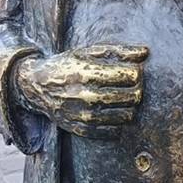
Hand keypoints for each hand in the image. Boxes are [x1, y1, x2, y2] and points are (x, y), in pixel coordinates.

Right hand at [13, 44, 147, 138]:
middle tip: (129, 85)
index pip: (132, 76)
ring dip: (130, 106)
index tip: (130, 71)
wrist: (36, 86)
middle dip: (136, 89)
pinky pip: (114, 131)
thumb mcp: (88, 52)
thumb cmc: (67, 65)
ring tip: (121, 97)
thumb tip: (145, 52)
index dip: (136, 72)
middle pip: (133, 96)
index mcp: (89, 73)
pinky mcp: (82, 130)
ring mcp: (84, 116)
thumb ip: (119, 51)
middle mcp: (87, 96)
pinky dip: (118, 122)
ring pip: (127, 115)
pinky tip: (111, 110)